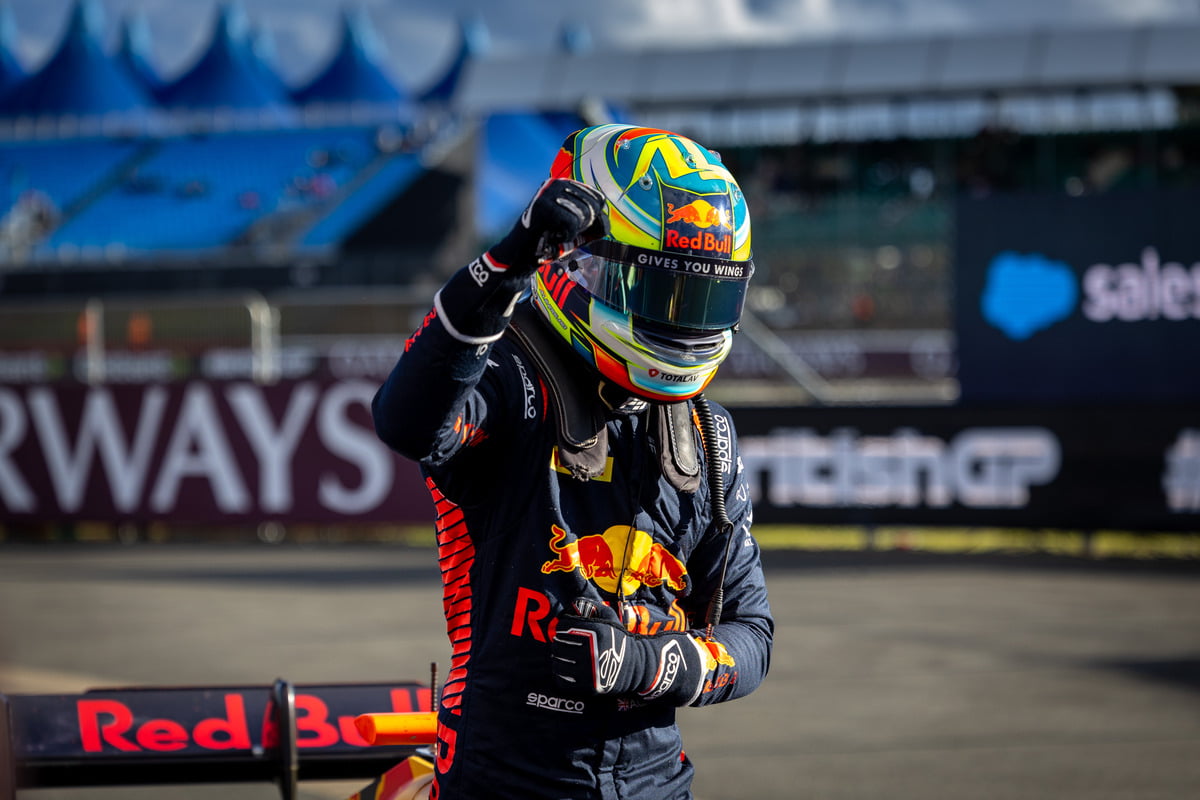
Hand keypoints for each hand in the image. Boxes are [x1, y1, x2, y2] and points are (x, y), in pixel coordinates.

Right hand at [489, 179, 608, 271]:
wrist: (522, 255)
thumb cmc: (551, 241)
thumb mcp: (578, 228)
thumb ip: (596, 221)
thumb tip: (604, 216)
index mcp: (565, 184)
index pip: (598, 198)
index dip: (593, 220)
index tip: (574, 227)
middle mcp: (556, 183)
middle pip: (593, 206)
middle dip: (583, 227)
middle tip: (563, 231)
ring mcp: (548, 192)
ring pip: (584, 214)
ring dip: (573, 232)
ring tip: (557, 232)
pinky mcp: (544, 205)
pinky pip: (573, 224)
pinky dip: (565, 237)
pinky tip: (553, 235)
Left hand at [550, 600, 705, 705]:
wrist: (636, 666)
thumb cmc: (619, 640)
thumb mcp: (611, 619)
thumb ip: (595, 608)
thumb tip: (575, 604)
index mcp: (595, 633)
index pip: (563, 627)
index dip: (562, 628)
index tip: (565, 631)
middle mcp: (591, 651)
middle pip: (558, 645)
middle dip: (559, 643)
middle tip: (563, 644)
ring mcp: (589, 670)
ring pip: (558, 663)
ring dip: (558, 659)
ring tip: (564, 657)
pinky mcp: (588, 686)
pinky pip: (562, 680)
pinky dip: (560, 675)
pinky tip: (567, 669)